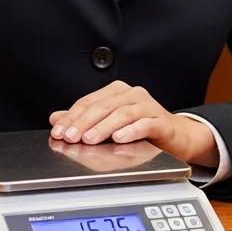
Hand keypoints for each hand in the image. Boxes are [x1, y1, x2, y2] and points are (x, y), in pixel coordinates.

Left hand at [48, 81, 219, 167]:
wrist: (175, 136)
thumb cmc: (141, 127)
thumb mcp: (109, 122)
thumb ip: (83, 119)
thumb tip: (55, 118)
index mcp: (117, 91)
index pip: (88, 102)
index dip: (72, 117)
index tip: (58, 132)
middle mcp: (132, 94)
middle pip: (103, 107)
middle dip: (83, 123)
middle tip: (70, 137)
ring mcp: (149, 106)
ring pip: (122, 114)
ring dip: (103, 127)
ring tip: (89, 139)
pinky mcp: (162, 121)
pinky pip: (145, 124)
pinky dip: (130, 131)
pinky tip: (119, 138)